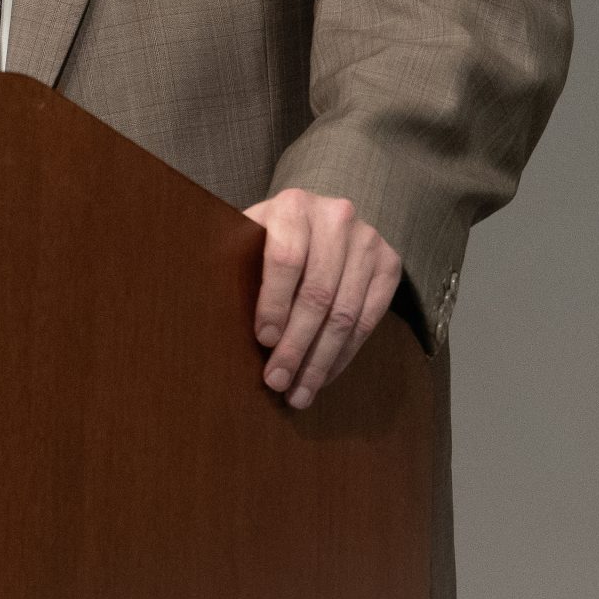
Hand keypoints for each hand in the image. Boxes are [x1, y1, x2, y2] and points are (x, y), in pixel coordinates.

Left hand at [242, 188, 400, 409]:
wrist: (320, 216)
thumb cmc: (270, 236)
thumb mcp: (248, 235)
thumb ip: (235, 261)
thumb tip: (208, 309)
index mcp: (293, 206)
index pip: (287, 259)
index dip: (274, 303)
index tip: (262, 340)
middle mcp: (337, 217)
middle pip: (318, 294)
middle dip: (296, 345)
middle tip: (277, 381)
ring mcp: (368, 241)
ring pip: (345, 314)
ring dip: (320, 361)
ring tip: (299, 393)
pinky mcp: (389, 264)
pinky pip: (368, 321)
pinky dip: (343, 355)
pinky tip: (323, 376)